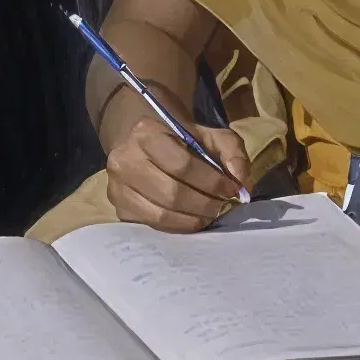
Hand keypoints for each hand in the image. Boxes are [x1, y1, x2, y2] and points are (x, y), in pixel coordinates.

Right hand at [103, 96, 256, 232]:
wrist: (148, 148)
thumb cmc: (183, 142)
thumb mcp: (212, 137)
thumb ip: (233, 153)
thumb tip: (242, 182)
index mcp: (146, 133)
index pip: (182, 165)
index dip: (211, 182)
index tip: (231, 189)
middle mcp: (124, 160)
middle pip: (171, 193)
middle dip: (204, 204)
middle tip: (222, 206)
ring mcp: (117, 187)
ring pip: (160, 214)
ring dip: (193, 218)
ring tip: (210, 213)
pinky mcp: (119, 209)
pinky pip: (152, 225)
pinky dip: (178, 226)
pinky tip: (192, 219)